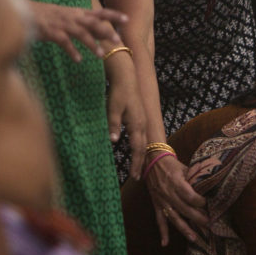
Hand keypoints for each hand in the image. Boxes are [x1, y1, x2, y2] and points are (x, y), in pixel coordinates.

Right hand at [24, 0, 127, 61]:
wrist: (24, 11)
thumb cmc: (48, 17)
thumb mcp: (69, 18)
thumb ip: (84, 25)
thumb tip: (102, 33)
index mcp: (78, 13)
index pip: (99, 12)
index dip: (113, 15)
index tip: (127, 19)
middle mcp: (72, 17)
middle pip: (93, 23)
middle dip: (106, 31)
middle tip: (117, 40)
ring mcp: (62, 24)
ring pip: (81, 33)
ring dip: (92, 44)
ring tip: (101, 55)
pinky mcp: (52, 32)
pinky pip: (64, 42)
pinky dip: (72, 51)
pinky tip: (78, 60)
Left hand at [105, 56, 146, 172]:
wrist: (126, 77)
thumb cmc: (118, 92)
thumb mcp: (112, 109)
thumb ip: (113, 125)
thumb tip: (113, 142)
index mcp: (136, 125)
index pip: (137, 149)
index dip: (136, 163)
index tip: (134, 176)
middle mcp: (142, 125)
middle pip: (143, 149)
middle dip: (140, 163)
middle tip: (138, 177)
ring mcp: (142, 122)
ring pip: (143, 143)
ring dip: (141, 156)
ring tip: (138, 167)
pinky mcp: (140, 119)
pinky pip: (142, 137)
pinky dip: (140, 147)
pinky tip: (136, 151)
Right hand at [144, 154, 207, 245]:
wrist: (152, 161)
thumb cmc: (172, 165)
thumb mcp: (185, 168)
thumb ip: (195, 179)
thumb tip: (210, 189)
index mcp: (176, 182)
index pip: (190, 196)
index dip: (201, 202)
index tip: (209, 204)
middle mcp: (168, 193)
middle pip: (185, 209)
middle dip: (198, 218)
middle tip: (210, 224)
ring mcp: (161, 201)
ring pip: (174, 218)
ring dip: (184, 229)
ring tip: (195, 239)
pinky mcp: (156, 205)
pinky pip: (159, 220)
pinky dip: (162, 232)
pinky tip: (165, 243)